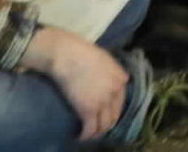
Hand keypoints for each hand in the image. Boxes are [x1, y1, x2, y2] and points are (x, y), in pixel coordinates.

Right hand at [24, 25, 129, 142]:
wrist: (66, 54)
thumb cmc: (81, 51)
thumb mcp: (105, 58)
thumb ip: (114, 71)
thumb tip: (117, 79)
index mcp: (120, 78)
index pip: (121, 101)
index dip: (112, 110)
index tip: (104, 114)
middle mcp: (115, 92)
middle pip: (114, 116)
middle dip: (106, 123)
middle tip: (97, 126)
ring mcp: (102, 102)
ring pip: (104, 126)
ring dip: (97, 132)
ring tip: (89, 133)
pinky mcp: (88, 110)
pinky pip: (90, 129)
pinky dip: (85, 136)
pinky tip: (80, 136)